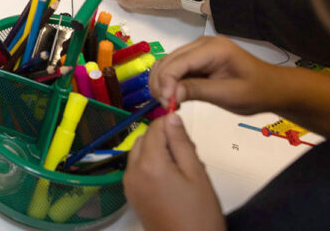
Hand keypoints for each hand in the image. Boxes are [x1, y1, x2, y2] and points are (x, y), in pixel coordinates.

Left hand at [124, 113, 223, 230]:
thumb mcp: (196, 174)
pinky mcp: (130, 194)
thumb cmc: (199, 213)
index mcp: (149, 163)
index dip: (169, 124)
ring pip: (139, 153)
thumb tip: (171, 116)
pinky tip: (171, 181)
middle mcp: (132, 170)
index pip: (154, 128)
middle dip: (163, 140)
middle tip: (189, 156)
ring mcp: (129, 184)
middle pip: (143, 139)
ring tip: (182, 170)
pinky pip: (136, 169)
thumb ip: (182, 143)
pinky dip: (150, 166)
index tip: (186, 134)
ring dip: (156, 152)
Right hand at [148, 36, 278, 113]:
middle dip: (161, 83)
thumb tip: (169, 94)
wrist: (272, 88)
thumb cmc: (256, 92)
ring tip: (168, 103)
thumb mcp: (230, 95)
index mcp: (213, 49)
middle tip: (166, 107)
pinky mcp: (196, 59)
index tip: (166, 104)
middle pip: (168, 60)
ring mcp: (197, 50)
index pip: (179, 62)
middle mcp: (201, 44)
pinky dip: (168, 81)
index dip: (166, 82)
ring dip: (161, 82)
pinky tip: (173, 96)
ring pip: (167, 63)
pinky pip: (175, 68)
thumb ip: (198, 91)